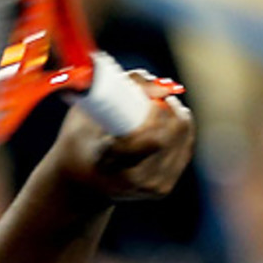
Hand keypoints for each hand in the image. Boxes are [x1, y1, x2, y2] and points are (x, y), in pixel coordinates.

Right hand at [51, 72, 195, 201]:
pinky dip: (182, 128)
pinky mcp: (163, 188)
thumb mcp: (81, 114)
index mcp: (107, 163)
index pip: (146, 139)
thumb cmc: (78, 143)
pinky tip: (174, 115)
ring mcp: (151, 188)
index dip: (153, 112)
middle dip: (167, 109)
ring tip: (165, 101)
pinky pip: (184, 149)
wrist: (80, 185)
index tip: (149, 94)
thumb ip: (103, 89)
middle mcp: (132, 181)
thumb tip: (141, 74)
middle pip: (168, 136)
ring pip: (181, 140)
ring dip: (176, 115)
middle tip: (159, 93)